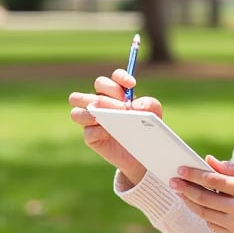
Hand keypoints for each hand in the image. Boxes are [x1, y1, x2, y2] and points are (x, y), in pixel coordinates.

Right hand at [68, 69, 163, 185]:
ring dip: (94, 107)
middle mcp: (103, 101)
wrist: (142, 155)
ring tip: (109, 116)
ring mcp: (93, 118)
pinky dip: (97, 130)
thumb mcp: (154, 115)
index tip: (132, 85)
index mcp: (119, 93)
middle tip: (124, 106)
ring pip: (79, 102)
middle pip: (99, 83)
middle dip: (111, 91)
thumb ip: (150, 105)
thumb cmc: (145, 130)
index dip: (122, 77)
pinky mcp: (91, 137)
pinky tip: (107, 133)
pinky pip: (87, 131)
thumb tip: (135, 105)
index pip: (116, 76)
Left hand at [170, 157, 233, 232]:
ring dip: (190, 202)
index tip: (181, 169)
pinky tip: (199, 206)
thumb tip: (208, 161)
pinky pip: (212, 226)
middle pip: (204, 198)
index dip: (194, 174)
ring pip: (204, 214)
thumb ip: (233, 169)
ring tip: (181, 193)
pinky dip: (204, 215)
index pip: (214, 181)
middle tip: (173, 182)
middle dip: (185, 189)